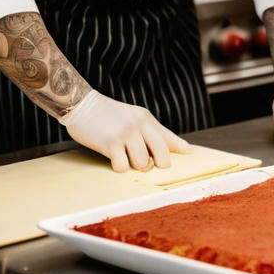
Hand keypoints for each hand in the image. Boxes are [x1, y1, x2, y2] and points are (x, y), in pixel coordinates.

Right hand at [59, 90, 189, 171]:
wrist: (82, 106)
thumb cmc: (109, 115)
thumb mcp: (135, 117)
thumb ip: (155, 132)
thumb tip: (183, 147)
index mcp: (147, 119)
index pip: (169, 138)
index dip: (181, 149)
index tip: (191, 155)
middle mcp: (140, 125)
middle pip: (162, 154)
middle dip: (158, 165)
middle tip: (149, 166)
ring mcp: (126, 134)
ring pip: (142, 164)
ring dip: (134, 167)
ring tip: (125, 158)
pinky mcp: (111, 143)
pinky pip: (123, 167)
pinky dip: (119, 168)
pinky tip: (113, 160)